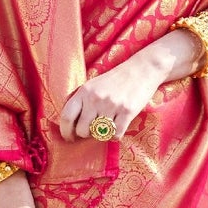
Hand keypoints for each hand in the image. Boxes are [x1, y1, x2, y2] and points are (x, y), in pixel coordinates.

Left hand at [59, 29, 201, 140]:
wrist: (141, 70)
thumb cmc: (115, 79)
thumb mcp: (92, 84)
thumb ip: (79, 100)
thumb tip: (66, 122)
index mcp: (84, 91)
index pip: (66, 117)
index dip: (65, 132)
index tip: (69, 137)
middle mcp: (95, 98)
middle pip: (82, 130)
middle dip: (86, 134)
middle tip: (92, 129)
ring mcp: (112, 105)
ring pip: (99, 134)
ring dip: (102, 134)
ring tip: (106, 124)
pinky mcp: (127, 112)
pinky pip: (116, 135)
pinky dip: (116, 134)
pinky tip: (118, 125)